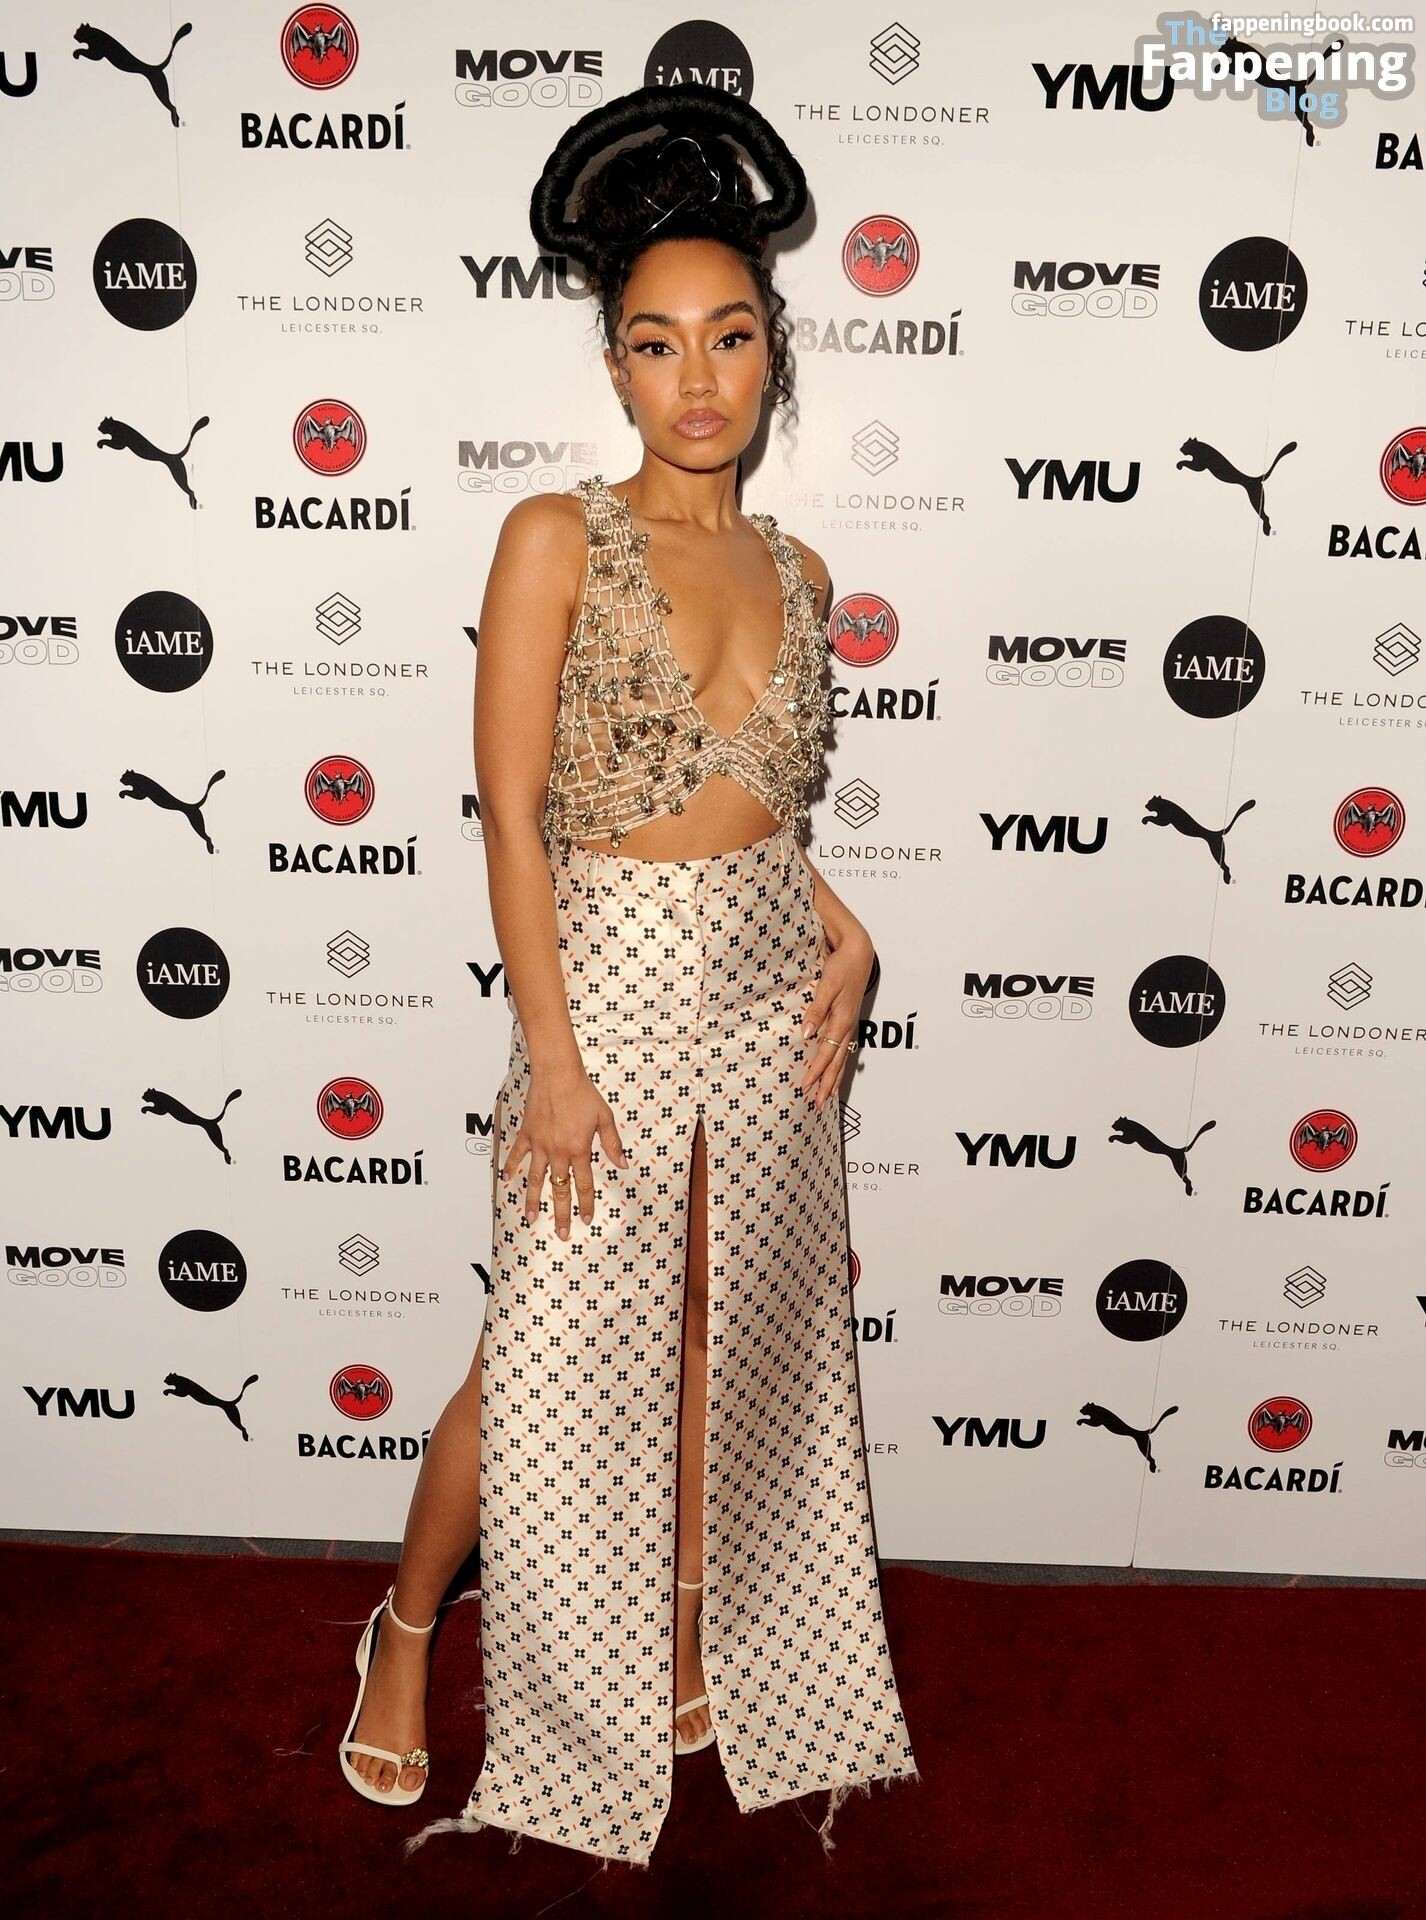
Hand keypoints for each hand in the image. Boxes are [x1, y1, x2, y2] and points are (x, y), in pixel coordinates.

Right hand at [501, 1061, 627, 1237]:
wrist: (558, 1074)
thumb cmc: (583, 1093)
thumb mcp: (604, 1117)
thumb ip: (612, 1143)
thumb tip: (622, 1164)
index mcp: (579, 1149)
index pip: (584, 1184)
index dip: (586, 1204)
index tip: (587, 1219)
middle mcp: (558, 1152)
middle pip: (559, 1189)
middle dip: (561, 1214)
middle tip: (562, 1233)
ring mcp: (540, 1145)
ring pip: (535, 1179)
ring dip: (532, 1200)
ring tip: (531, 1218)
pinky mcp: (527, 1134)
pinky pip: (517, 1155)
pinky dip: (511, 1167)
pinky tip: (506, 1181)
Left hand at [800, 921, 874, 1108]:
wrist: (859, 954)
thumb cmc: (842, 967)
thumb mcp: (827, 985)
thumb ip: (816, 1009)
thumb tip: (806, 1033)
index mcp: (841, 1020)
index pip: (827, 1053)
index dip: (816, 1071)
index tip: (805, 1087)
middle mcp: (847, 1027)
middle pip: (837, 1063)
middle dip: (827, 1085)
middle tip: (818, 1105)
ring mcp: (849, 1025)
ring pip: (842, 1059)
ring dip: (834, 1079)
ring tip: (828, 1097)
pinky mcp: (847, 1021)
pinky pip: (843, 1050)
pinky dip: (838, 1065)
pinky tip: (835, 1072)